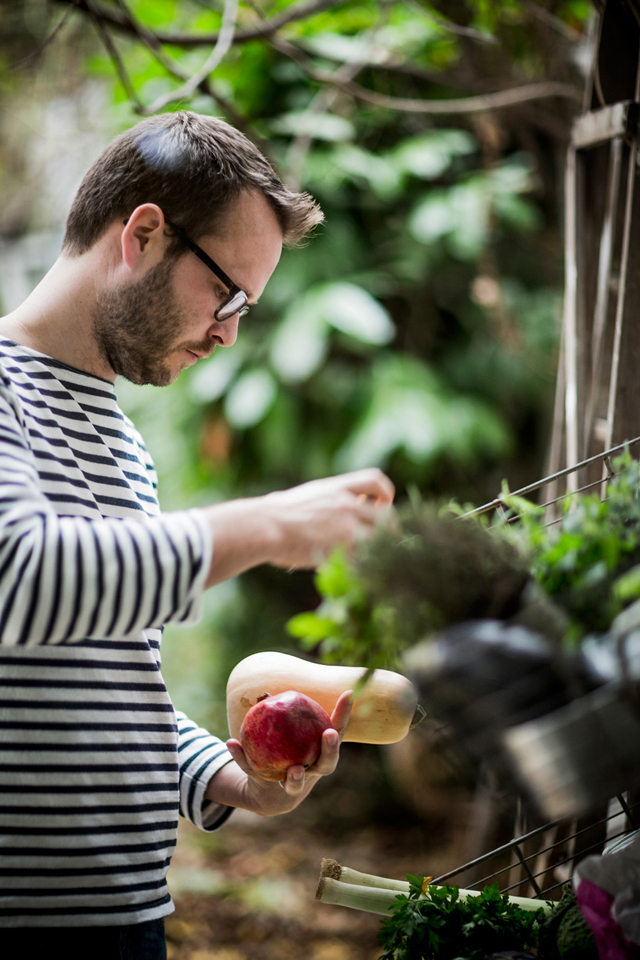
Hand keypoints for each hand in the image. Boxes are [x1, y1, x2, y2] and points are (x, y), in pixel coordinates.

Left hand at [206, 691, 352, 815]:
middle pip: (327, 764)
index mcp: (322, 755)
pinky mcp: (267, 787)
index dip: (344, 714)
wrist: (271, 794)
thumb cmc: (289, 754)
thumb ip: (286, 715)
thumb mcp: (293, 735)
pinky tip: (231, 742)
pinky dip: (240, 757)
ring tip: (293, 769)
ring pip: (295, 784)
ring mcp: (292, 784)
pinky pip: (252, 770)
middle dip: (330, 751)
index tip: (348, 692)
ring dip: (295, 777)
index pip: (337, 732)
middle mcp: (312, 772)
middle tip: (328, 735)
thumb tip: (267, 693)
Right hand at [262, 468, 394, 569]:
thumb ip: (327, 500)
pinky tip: (356, 572)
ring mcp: (346, 526)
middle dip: (388, 529)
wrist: (265, 526)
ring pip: (379, 540)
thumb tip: (331, 506)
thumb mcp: (306, 495)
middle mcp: (346, 504)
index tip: (381, 505)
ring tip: (371, 560)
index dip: (385, 493)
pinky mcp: (341, 549)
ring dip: (378, 551)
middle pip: (386, 515)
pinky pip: (364, 559)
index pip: (376, 480)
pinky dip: (364, 567)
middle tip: (381, 540)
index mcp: (337, 488)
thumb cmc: (274, 514)